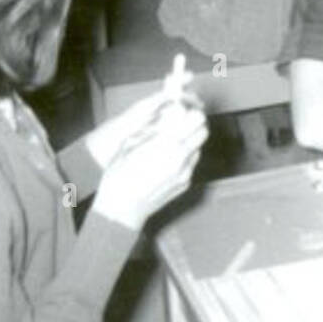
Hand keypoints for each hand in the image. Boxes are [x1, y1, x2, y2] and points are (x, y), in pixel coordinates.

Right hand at [91, 102, 208, 229]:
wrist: (121, 210)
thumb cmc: (119, 175)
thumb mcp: (130, 143)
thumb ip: (153, 128)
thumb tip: (167, 115)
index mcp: (167, 143)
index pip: (196, 118)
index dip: (189, 112)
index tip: (181, 111)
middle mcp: (181, 157)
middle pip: (203, 131)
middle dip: (194, 124)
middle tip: (180, 124)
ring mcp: (185, 172)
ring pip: (199, 147)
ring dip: (190, 141)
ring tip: (171, 142)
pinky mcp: (185, 183)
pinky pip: (192, 163)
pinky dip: (185, 156)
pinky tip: (168, 159)